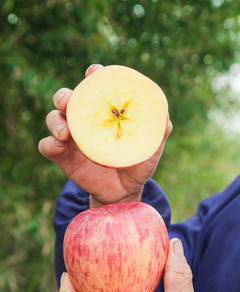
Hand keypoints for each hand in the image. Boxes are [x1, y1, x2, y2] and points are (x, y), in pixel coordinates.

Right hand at [38, 64, 171, 207]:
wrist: (124, 191)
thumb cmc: (137, 164)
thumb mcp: (150, 147)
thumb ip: (158, 129)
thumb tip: (163, 114)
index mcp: (104, 112)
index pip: (95, 87)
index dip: (93, 76)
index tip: (95, 72)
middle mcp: (85, 120)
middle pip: (66, 98)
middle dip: (64, 95)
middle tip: (68, 101)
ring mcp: (71, 138)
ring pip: (52, 118)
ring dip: (54, 121)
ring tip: (65, 133)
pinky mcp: (62, 156)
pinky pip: (46, 145)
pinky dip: (48, 143)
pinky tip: (59, 146)